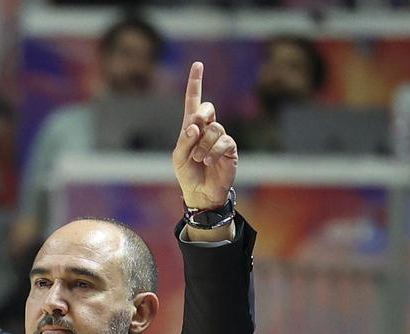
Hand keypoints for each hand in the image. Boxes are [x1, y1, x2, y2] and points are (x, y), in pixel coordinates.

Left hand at [172, 61, 237, 210]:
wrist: (200, 193)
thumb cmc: (187, 173)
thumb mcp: (179, 157)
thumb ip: (185, 140)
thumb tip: (196, 126)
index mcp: (192, 127)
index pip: (194, 101)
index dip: (195, 83)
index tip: (197, 65)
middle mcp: (208, 129)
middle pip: (208, 109)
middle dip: (201, 116)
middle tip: (194, 132)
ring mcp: (220, 138)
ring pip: (215, 129)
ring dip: (204, 144)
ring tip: (199, 159)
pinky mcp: (230, 149)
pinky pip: (224, 142)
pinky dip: (213, 152)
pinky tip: (208, 161)